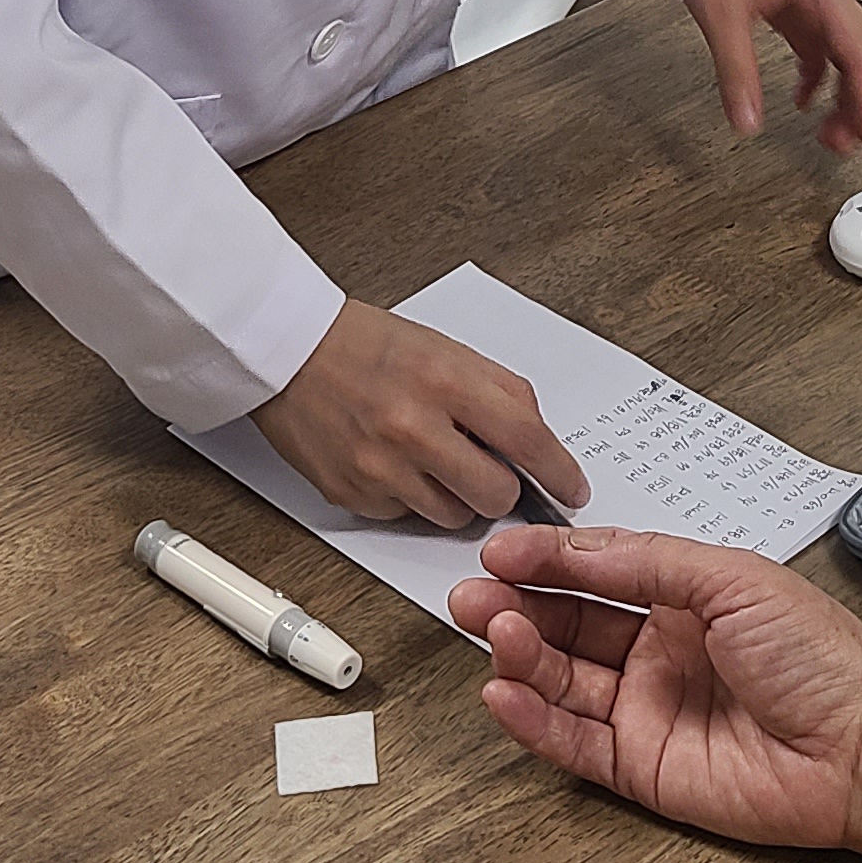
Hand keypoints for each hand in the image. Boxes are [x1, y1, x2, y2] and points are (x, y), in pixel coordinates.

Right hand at [255, 296, 586, 526]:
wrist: (288, 351)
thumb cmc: (367, 345)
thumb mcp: (446, 349)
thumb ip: (497, 392)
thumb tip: (538, 441)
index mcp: (444, 380)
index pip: (526, 438)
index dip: (559, 471)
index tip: (573, 488)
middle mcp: (412, 427)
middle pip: (495, 493)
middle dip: (501, 486)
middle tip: (487, 466)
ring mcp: (380, 467)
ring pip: (454, 516)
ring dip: (456, 494)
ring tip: (431, 457)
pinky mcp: (353, 495)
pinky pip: (408, 516)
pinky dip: (412, 497)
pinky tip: (395, 462)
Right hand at [451, 523, 861, 847]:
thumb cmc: (820, 659)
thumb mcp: (734, 580)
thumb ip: (650, 563)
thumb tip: (578, 548)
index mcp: (684, 599)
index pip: (597, 572)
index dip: (547, 560)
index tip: (501, 549)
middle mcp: (657, 652)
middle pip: (566, 625)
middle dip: (515, 605)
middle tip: (472, 592)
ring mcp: (646, 710)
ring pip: (560, 680)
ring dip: (518, 655)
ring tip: (492, 629)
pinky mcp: (640, 768)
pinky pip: (571, 742)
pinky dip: (531, 719)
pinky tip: (502, 692)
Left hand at [653, 0, 861, 155]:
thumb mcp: (721, 15)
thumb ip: (737, 73)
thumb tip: (747, 120)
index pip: (861, 57)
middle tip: (850, 146)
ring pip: (849, 55)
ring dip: (845, 95)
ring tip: (829, 133)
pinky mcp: (799, 3)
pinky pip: (824, 48)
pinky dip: (820, 78)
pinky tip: (804, 98)